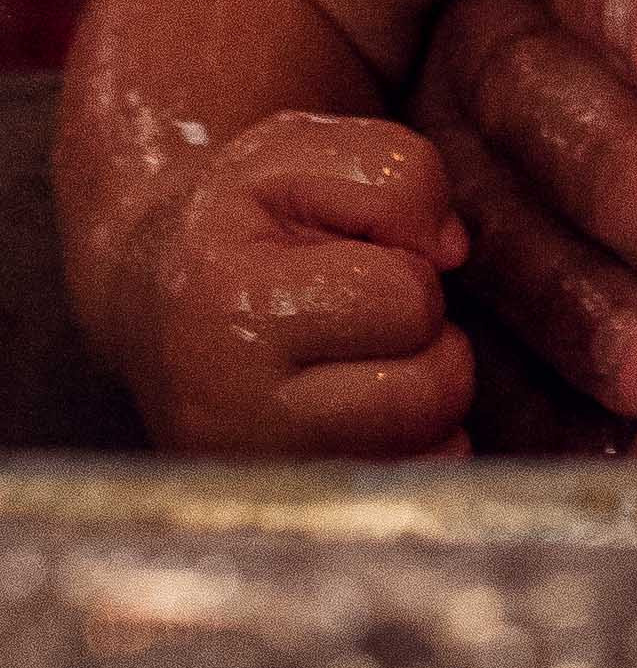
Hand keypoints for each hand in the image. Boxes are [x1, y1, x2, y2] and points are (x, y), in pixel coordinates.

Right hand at [119, 112, 472, 457]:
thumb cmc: (244, 217)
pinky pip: (409, 491)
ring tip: (371, 356)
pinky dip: (418, 448)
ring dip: (427, 392)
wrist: (157, 296)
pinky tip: (371, 408)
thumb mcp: (302, 150)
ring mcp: (258, 479)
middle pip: (426, 392)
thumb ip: (396, 173)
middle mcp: (234, 414)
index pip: (403, 298)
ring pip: (427, 451)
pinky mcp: (282, 516)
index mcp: (232, 308)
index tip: (359, 258)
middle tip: (378, 314)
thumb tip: (449, 252)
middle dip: (430, 338)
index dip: (406, 265)